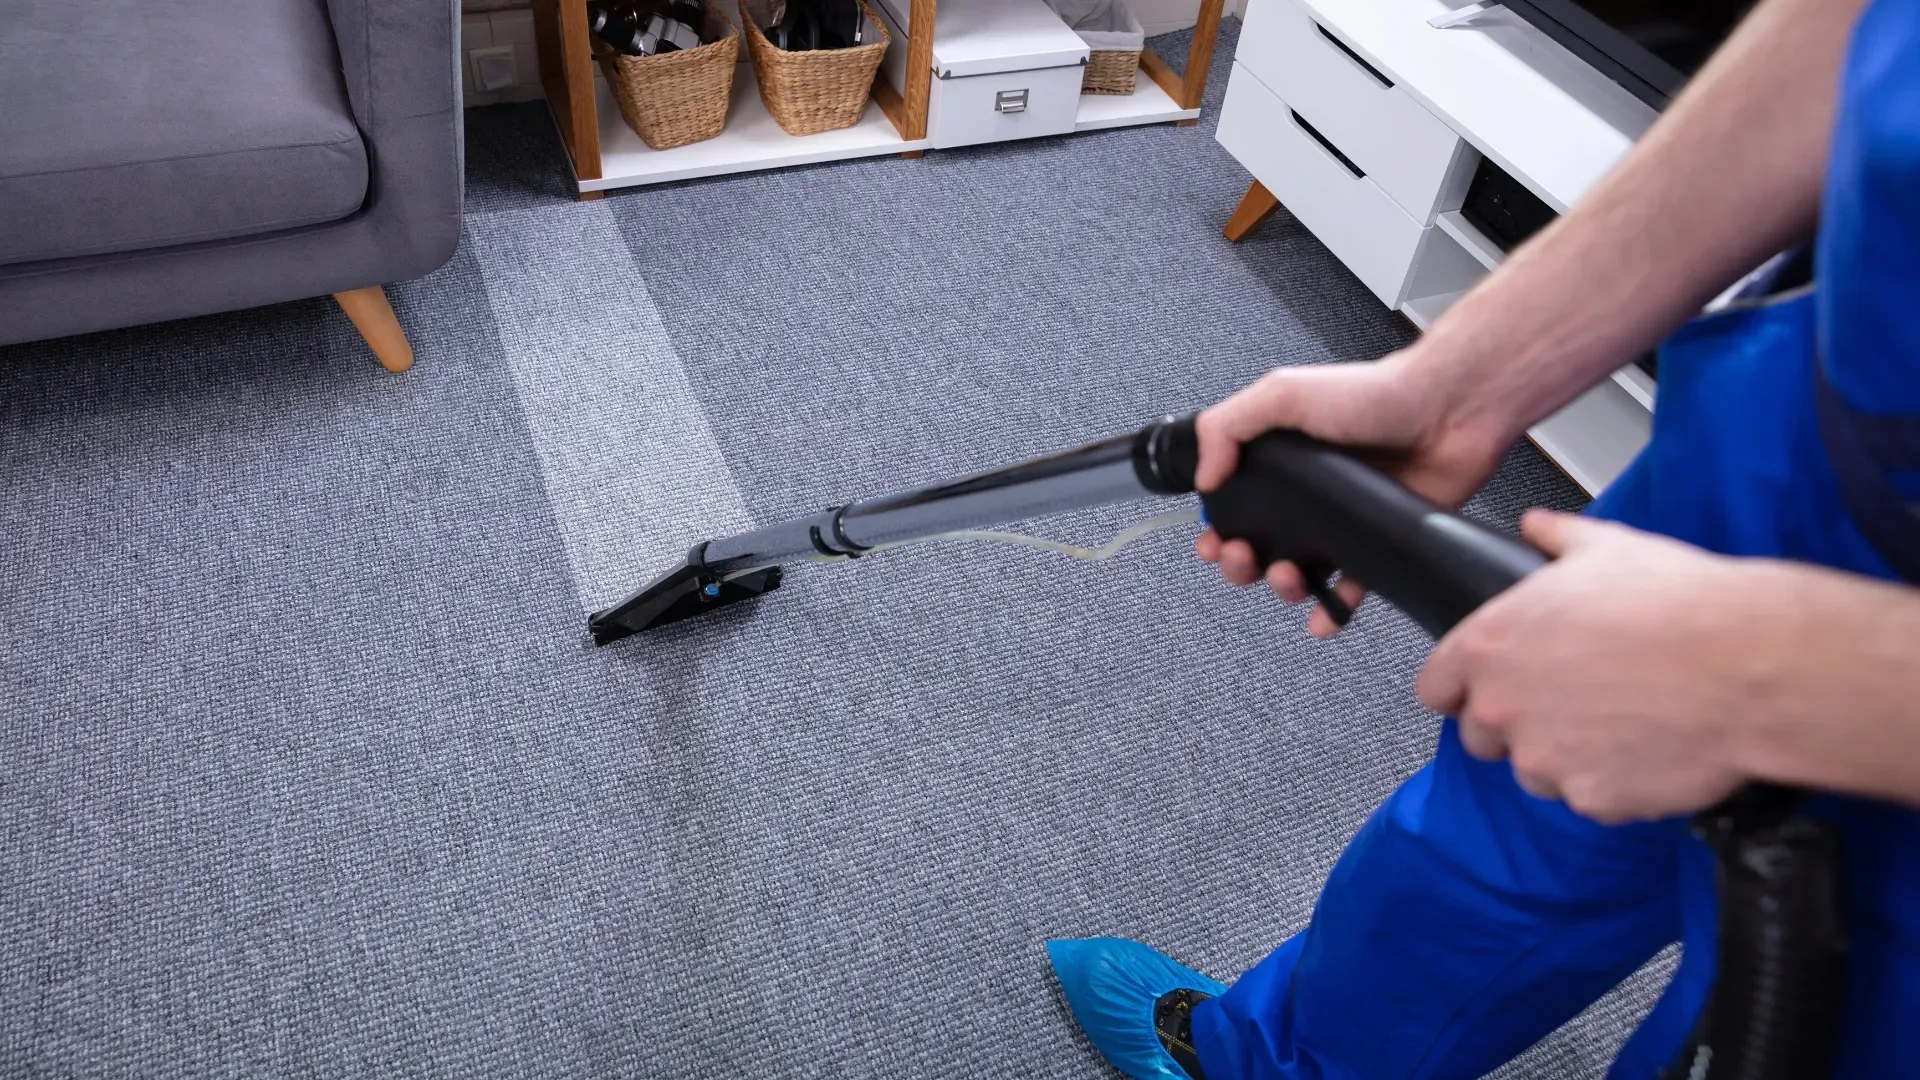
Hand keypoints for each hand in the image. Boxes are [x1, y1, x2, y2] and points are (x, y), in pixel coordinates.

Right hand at [1194, 348, 1511, 635]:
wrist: (1448, 410)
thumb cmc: (1374, 393)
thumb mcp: (1283, 394)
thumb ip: (1227, 426)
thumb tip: (1203, 478)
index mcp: (1279, 459)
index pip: (1232, 503)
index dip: (1216, 528)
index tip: (1212, 541)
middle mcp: (1308, 493)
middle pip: (1258, 546)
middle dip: (1242, 564)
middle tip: (1245, 559)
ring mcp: (1342, 520)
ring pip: (1299, 574)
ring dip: (1284, 588)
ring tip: (1290, 578)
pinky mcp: (1377, 541)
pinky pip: (1350, 588)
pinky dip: (1333, 611)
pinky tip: (1323, 619)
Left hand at [1418, 510, 1759, 822]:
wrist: (1748, 665)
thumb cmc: (1679, 605)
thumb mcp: (1606, 547)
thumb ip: (1556, 538)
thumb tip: (1537, 526)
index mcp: (1491, 646)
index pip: (1436, 687)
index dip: (1461, 687)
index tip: (1484, 686)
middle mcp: (1504, 707)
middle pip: (1481, 735)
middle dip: (1515, 723)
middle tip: (1569, 700)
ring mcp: (1545, 759)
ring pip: (1535, 771)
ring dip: (1563, 755)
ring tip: (1617, 719)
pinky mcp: (1591, 799)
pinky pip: (1589, 798)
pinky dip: (1612, 782)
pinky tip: (1648, 745)